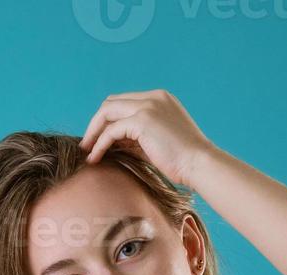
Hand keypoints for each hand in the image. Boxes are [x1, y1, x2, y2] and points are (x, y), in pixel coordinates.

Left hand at [77, 89, 214, 186]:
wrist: (199, 164)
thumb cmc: (182, 160)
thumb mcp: (155, 143)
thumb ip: (135, 137)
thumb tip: (112, 143)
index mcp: (159, 99)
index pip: (123, 102)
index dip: (108, 121)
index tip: (98, 139)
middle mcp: (153, 97)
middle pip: (111, 103)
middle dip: (96, 124)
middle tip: (87, 145)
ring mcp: (148, 106)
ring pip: (107, 112)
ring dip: (93, 132)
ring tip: (87, 151)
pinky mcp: (142, 120)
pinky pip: (111, 130)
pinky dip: (100, 144)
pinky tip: (95, 158)